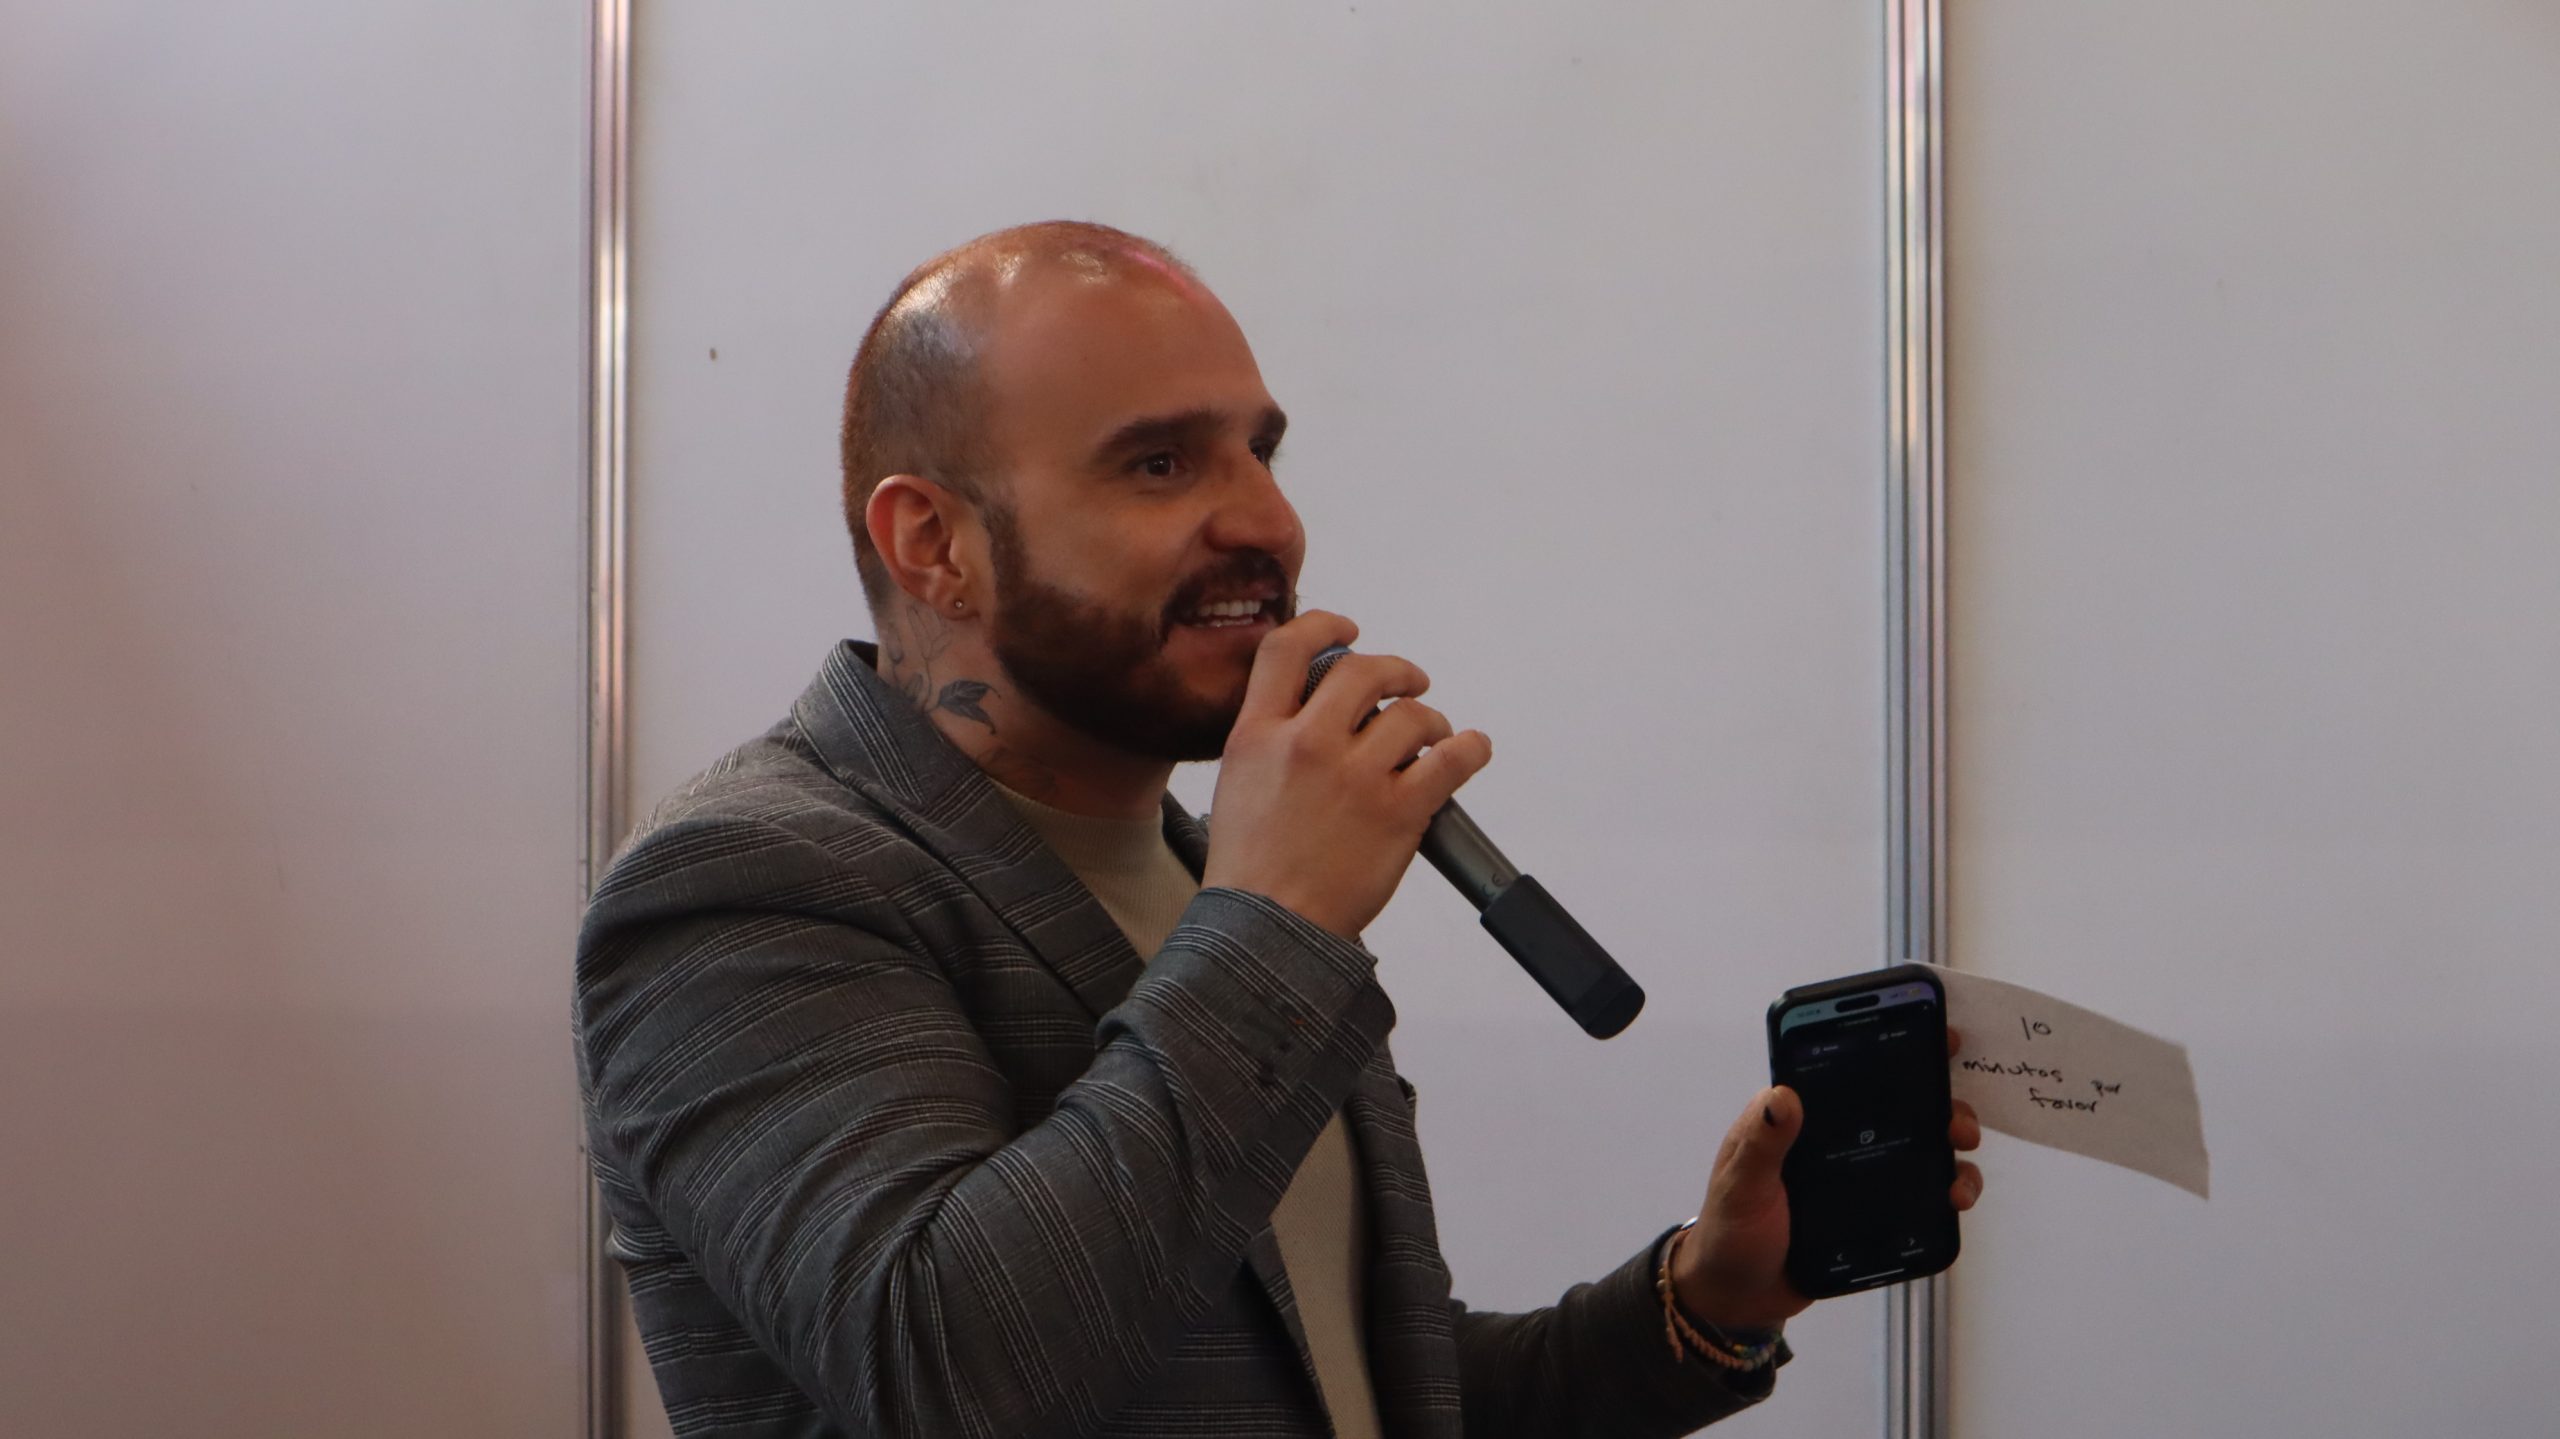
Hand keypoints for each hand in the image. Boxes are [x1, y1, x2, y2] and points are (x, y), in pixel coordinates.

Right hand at [1202, 611, 1493, 937]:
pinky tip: (1469, 749)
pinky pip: (1451, 760)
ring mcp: (1355, 777)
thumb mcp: (1238, 783)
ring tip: (1433, 738)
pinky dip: (1469, 748)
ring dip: (1431, 720)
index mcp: (1257, 734)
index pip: (1287, 649)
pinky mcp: (1398, 811)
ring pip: (1411, 715)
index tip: (1348, 630)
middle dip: (1395, 670)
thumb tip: (1316, 711)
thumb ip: (1272, 737)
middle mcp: (1306, 744)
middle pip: (1362, 670)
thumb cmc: (1251, 869)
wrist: (1265, 931)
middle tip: (1410, 682)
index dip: (1325, 626)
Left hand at [1671, 1026, 1987, 1329]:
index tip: (1935, 1034)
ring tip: (1961, 1161)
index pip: (1848, 1067)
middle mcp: (1835, 1136)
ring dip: (1951, 1146)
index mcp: (1798, 1117)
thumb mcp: (1742, 1184)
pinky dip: (1947, 1188)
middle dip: (1939, 1100)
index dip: (1891, 1044)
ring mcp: (1860, 1171)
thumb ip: (1761, 1142)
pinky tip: (1953, 1198)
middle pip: (1899, 1103)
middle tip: (1957, 1120)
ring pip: (1920, 1144)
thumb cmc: (1730, 1232)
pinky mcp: (1876, 1208)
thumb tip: (1782, 1096)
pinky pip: (1922, 1190)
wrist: (1741, 1295)